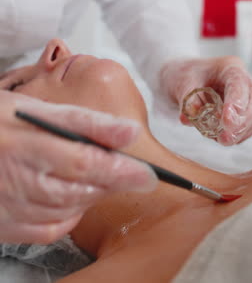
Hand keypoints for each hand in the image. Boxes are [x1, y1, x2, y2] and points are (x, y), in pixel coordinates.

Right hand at [0, 92, 156, 243]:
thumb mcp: (35, 109)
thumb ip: (83, 121)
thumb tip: (126, 131)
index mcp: (25, 145)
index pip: (84, 162)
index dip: (120, 170)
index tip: (148, 175)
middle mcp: (17, 180)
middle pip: (79, 190)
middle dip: (111, 183)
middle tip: (129, 172)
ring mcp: (10, 207)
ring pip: (68, 211)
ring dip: (91, 197)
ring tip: (98, 177)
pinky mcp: (5, 224)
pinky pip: (48, 231)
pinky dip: (68, 216)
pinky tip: (70, 198)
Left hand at [160, 56, 251, 145]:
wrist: (182, 80)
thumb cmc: (183, 75)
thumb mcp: (181, 82)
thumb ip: (186, 100)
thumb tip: (187, 119)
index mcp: (230, 68)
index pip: (239, 85)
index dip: (236, 104)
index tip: (226, 122)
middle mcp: (243, 82)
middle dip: (240, 124)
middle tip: (224, 139)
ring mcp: (245, 98)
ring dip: (239, 133)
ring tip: (221, 140)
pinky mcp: (241, 113)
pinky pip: (246, 127)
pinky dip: (237, 135)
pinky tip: (223, 139)